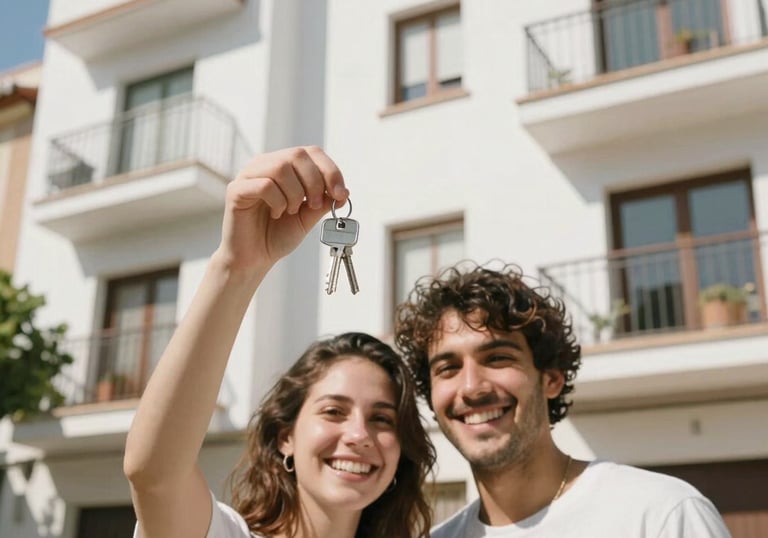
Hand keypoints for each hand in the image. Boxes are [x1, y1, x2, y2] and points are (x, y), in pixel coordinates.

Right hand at [215, 146, 347, 273]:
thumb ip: (324, 202)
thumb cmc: (277, 235)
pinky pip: (263, 185)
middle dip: (314, 182)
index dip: (330, 170)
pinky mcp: (236, 190)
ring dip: (295, 193)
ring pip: (280, 168)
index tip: (340, 194)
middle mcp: (265, 165)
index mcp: (283, 166)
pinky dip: (278, 201)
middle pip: (297, 155)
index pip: (311, 152)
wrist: (254, 259)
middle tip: (313, 205)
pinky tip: (276, 213)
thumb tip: (344, 191)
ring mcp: (248, 176)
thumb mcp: (308, 217)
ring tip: (291, 211)